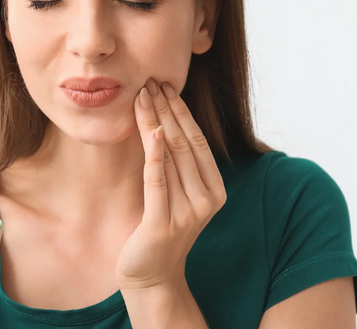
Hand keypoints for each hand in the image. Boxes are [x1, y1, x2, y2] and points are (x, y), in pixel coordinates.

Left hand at [116, 78, 227, 291]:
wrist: (151, 276)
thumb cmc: (161, 229)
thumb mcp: (175, 193)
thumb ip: (177, 164)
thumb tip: (164, 122)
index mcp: (215, 190)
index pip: (197, 141)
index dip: (181, 111)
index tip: (165, 85)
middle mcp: (206, 200)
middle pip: (184, 143)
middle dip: (166, 109)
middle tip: (150, 81)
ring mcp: (187, 214)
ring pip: (170, 156)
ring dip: (154, 122)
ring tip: (141, 96)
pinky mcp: (162, 225)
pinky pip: (157, 182)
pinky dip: (153, 155)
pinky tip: (148, 131)